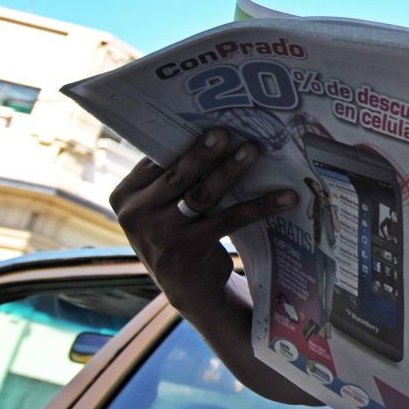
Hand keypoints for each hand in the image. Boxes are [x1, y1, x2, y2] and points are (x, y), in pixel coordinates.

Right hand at [110, 128, 297, 309]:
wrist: (188, 288)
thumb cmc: (177, 233)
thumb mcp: (160, 208)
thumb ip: (169, 179)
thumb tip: (208, 133)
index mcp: (125, 196)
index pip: (154, 161)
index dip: (180, 140)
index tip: (205, 120)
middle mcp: (136, 215)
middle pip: (178, 175)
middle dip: (204, 151)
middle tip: (227, 131)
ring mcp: (162, 234)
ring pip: (202, 194)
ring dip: (231, 170)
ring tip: (253, 151)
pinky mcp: (190, 249)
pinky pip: (230, 219)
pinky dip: (260, 206)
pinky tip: (284, 197)